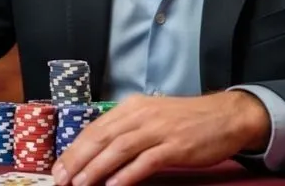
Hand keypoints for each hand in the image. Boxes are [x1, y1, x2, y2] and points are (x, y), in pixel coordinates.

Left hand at [52, 91, 269, 185]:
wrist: (225, 116)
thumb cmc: (186, 120)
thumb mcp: (151, 117)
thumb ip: (127, 130)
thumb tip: (97, 152)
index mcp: (132, 107)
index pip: (96, 128)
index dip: (75, 148)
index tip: (59, 167)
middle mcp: (142, 114)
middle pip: (102, 138)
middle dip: (78, 159)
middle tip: (61, 179)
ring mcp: (159, 129)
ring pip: (119, 149)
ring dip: (97, 168)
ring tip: (80, 185)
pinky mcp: (176, 145)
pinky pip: (147, 161)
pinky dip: (128, 174)